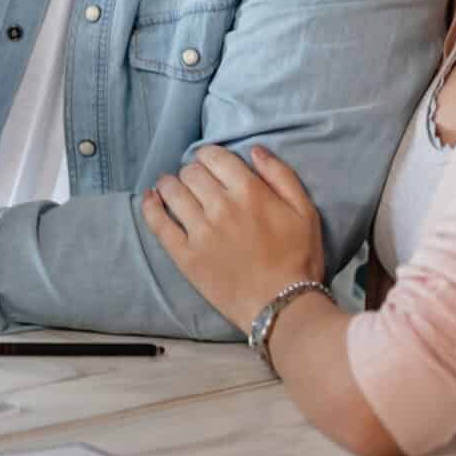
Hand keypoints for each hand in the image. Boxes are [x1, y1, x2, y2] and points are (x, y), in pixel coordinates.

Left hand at [141, 145, 325, 331]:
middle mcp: (221, 206)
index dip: (209, 156)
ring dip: (170, 184)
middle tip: (198, 183)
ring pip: (172, 191)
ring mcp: (199, 231)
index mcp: (249, 191)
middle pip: (191, 172)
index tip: (211, 165)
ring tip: (173, 188)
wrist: (283, 306)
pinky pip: (158, 223)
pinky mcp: (185, 255)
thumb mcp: (305, 211)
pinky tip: (151, 199)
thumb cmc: (298, 259)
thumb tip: (255, 150)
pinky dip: (150, 206)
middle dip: (194, 171)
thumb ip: (281, 175)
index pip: (214, 156)